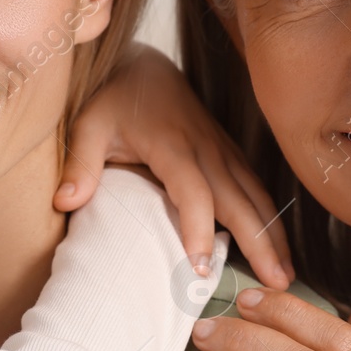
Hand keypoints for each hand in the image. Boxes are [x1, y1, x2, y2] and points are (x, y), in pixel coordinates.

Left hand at [53, 43, 292, 287]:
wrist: (142, 64)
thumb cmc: (113, 99)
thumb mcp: (88, 124)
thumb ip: (79, 163)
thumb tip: (64, 203)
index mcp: (172, 145)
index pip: (193, 193)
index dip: (199, 230)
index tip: (201, 267)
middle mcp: (205, 148)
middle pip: (240, 200)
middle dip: (260, 242)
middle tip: (276, 285)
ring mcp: (221, 149)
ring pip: (256, 195)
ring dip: (274, 234)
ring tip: (286, 276)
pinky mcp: (227, 151)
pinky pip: (255, 186)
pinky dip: (269, 216)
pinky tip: (277, 246)